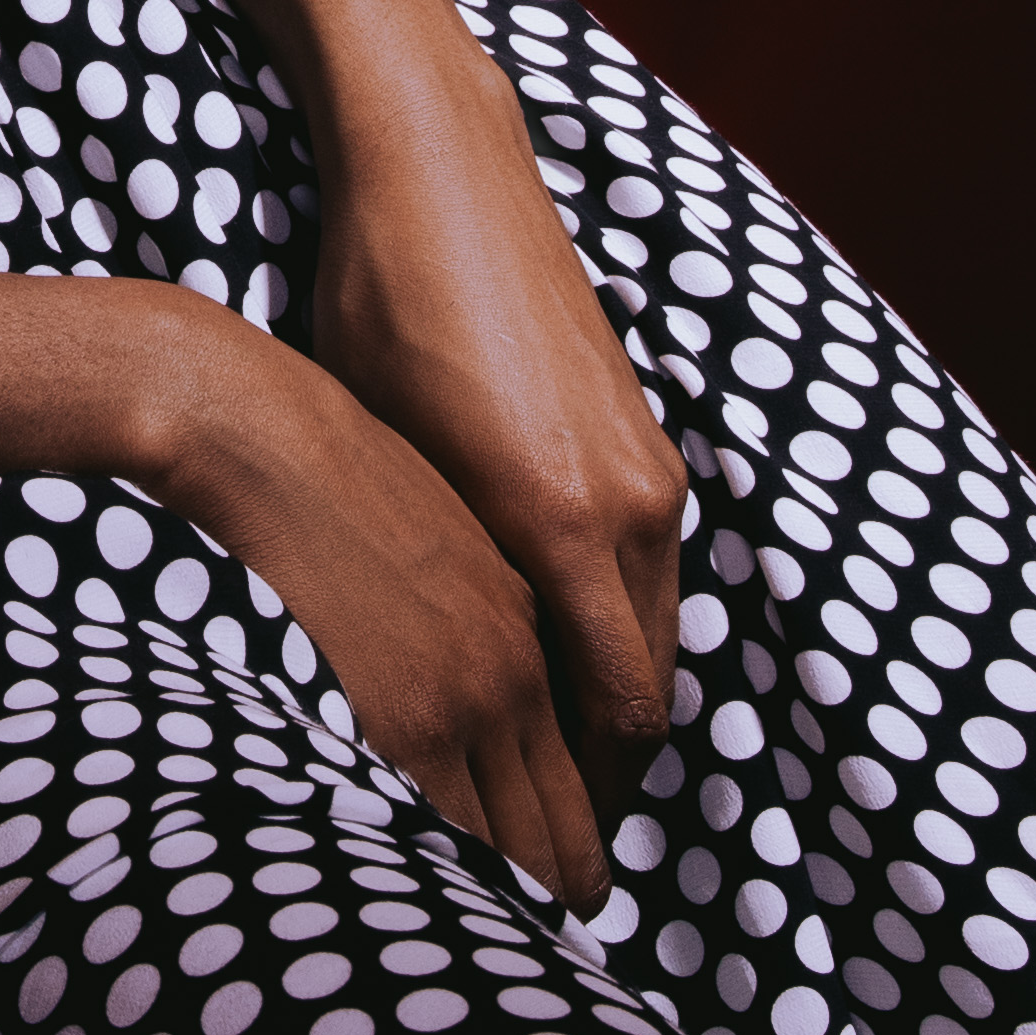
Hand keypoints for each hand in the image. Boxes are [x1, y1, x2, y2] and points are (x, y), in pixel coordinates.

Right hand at [136, 320, 628, 901]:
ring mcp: (463, 703)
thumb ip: (475, 629)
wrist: (263, 436)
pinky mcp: (402, 720)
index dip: (570, 853)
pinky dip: (444, 884)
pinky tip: (418, 910)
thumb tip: (470, 712)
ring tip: (471, 952)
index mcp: (528, 634)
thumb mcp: (437, 546)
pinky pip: (447, 838)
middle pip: (564, 838)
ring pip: (515, 854)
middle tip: (527, 945)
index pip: (581, 783)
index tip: (552, 892)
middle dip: (552, 899)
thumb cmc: (323, 479)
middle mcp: (514, 677)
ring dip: (501, 905)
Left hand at [280, 39, 684, 838]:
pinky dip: (623, 630)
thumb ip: (437, 580)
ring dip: (617, 702)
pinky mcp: (647, 434)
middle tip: (546, 848)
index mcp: (560, 524)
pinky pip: (654, 572)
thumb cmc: (376, 311)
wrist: (440, 174)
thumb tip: (432, 694)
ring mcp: (652, 466)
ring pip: (659, 633)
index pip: (608, 715)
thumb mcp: (384, 461)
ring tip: (550, 770)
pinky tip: (559, 656)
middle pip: (648, 693)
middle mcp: (631, 506)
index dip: (578, 799)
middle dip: (604, 776)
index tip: (531, 860)